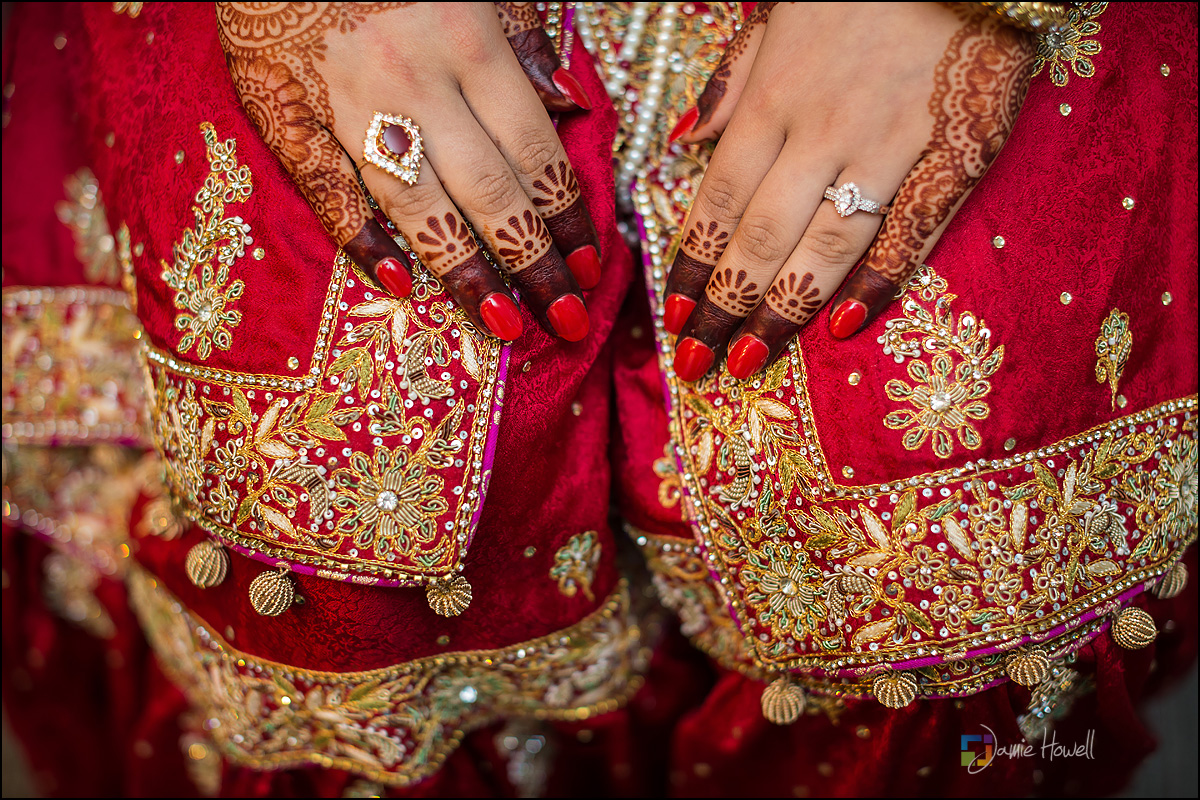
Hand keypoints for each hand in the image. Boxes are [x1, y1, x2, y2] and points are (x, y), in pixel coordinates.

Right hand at [216, 2, 599, 342]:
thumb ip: (522, 38)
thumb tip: (571, 104)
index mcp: (469, 39)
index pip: (534, 149)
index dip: (566, 215)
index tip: (590, 265)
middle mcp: (415, 77)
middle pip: (488, 190)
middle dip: (534, 262)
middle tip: (566, 318)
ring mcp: (348, 99)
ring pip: (417, 203)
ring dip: (465, 271)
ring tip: (505, 322)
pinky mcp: (285, 111)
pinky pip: (327, 189)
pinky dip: (361, 240)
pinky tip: (399, 285)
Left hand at [662, 3, 1034, 380]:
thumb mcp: (778, 14)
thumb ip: (732, 80)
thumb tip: (682, 139)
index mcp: (775, 97)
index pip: (719, 200)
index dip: (693, 264)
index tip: (673, 315)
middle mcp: (822, 129)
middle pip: (762, 235)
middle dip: (724, 305)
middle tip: (699, 362)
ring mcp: (889, 143)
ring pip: (826, 244)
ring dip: (783, 311)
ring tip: (750, 360)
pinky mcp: (955, 150)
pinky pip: (911, 229)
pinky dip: (878, 280)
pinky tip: (843, 325)